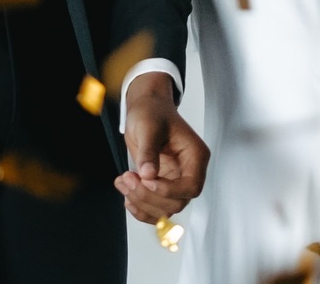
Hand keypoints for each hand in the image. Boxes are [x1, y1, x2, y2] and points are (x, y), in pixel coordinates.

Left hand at [115, 74, 208, 222]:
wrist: (145, 108)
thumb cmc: (153, 112)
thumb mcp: (149, 126)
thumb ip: (149, 150)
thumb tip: (148, 174)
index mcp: (195, 155)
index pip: (191, 186)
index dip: (169, 190)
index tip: (147, 180)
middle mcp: (189, 172)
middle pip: (176, 202)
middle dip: (148, 195)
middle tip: (128, 178)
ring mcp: (175, 182)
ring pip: (164, 210)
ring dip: (140, 202)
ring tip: (123, 182)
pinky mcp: (162, 187)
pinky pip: (155, 210)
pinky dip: (139, 209)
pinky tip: (127, 195)